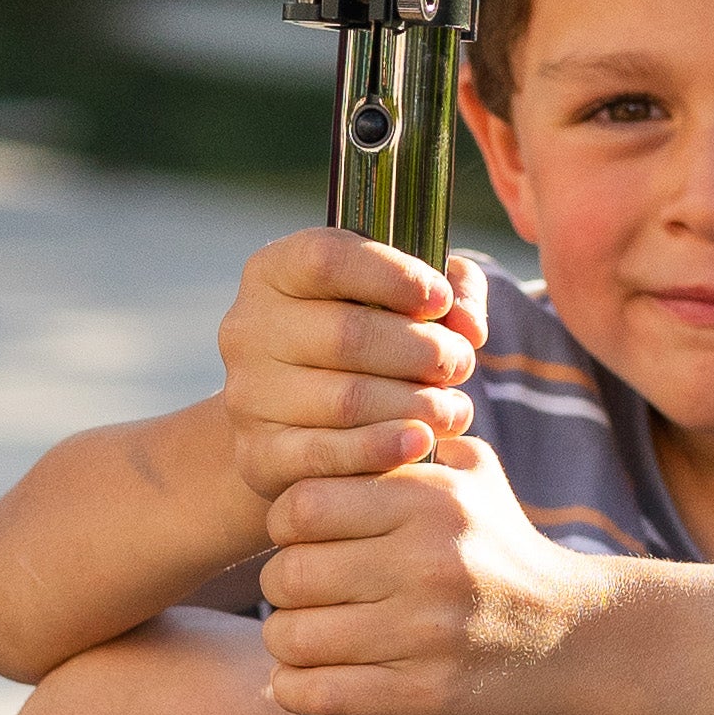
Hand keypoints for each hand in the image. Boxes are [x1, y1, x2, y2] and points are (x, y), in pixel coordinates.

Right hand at [217, 232, 490, 513]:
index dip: (393, 276)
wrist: (303, 427)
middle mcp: (247, 330)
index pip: (326, 259)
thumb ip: (446, 290)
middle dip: (421, 349)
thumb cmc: (366, 347)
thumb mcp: (401, 300)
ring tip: (453, 407)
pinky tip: (422, 441)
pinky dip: (383, 449)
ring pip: (346, 399)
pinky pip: (327, 455)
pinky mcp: (258, 455)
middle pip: (346, 334)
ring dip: (415, 404)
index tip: (440, 300)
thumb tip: (466, 324)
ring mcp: (247, 396)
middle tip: (461, 363)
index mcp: (273, 272)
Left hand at [259, 435, 621, 714]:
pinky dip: (295, 691)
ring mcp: (427, 632)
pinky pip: (321, 693)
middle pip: (290, 573)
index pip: (302, 505)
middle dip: (281, 587)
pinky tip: (302, 683)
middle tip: (299, 594)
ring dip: (286, 642)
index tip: (302, 540)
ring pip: (295, 636)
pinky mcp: (426, 693)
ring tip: (301, 638)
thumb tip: (357, 417)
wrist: (580, 639)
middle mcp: (428, 561)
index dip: (285, 525)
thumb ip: (419, 442)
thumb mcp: (480, 481)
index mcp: (430, 502)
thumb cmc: (509, 556)